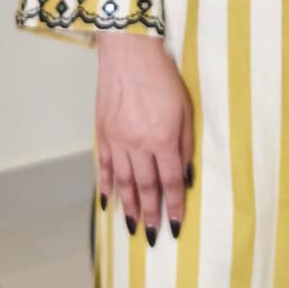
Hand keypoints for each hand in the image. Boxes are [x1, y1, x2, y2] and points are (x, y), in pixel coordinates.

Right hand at [96, 34, 193, 244]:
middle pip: (146, 188)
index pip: (170, 183)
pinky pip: (103, 166)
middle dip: (151, 214)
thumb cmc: (163, 76)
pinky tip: (108, 201)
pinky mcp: (102, 132)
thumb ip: (186, 144)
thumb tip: (185, 174)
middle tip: (152, 235)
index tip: (175, 226)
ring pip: (123, 183)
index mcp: (163, 139)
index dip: (173, 206)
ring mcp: (117, 140)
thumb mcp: (186, 108)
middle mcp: (138, 145)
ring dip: (129, 207)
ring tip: (133, 227)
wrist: (129, 51)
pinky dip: (105, 185)